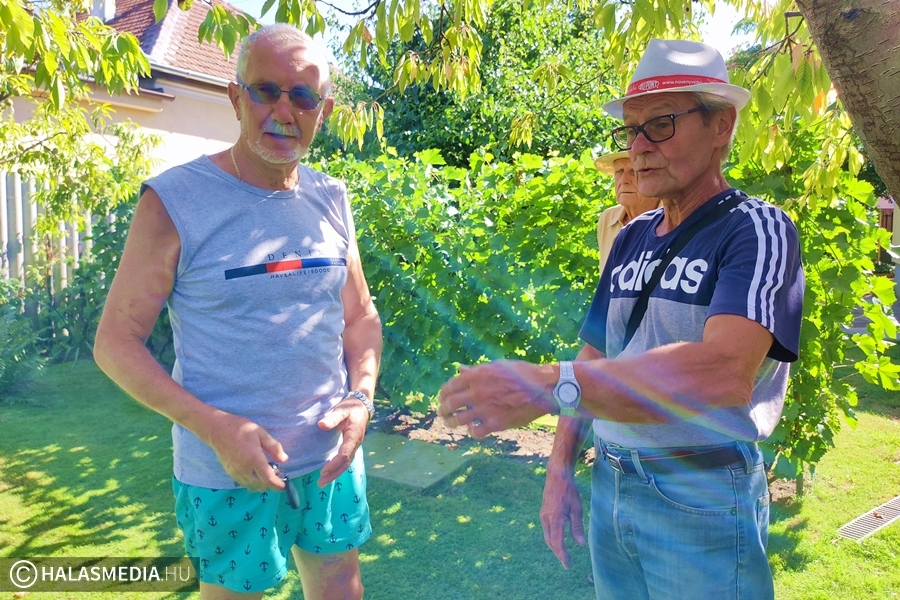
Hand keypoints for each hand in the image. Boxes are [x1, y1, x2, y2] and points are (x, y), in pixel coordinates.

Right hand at [204, 412, 287, 491]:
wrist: (217, 429)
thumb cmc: (240, 428)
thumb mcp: (261, 433)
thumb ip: (274, 447)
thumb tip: (284, 459)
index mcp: (254, 459)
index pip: (268, 480)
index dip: (278, 485)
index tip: (285, 485)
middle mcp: (244, 469)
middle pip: (260, 486)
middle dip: (270, 483)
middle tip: (276, 472)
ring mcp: (235, 472)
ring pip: (251, 486)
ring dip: (260, 483)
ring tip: (265, 470)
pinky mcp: (229, 472)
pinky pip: (243, 483)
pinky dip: (252, 481)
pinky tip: (254, 470)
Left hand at [317, 396, 369, 486]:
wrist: (362, 405)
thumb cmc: (351, 407)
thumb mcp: (342, 409)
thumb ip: (332, 417)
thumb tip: (321, 425)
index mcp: (354, 435)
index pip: (345, 454)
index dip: (334, 464)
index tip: (323, 471)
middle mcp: (356, 443)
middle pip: (346, 463)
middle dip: (334, 474)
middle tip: (320, 483)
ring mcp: (355, 446)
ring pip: (347, 463)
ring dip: (335, 473)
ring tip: (323, 482)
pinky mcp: (352, 446)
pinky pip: (346, 460)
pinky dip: (338, 468)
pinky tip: (330, 473)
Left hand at [437, 361, 553, 437]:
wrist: (543, 386)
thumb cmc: (521, 373)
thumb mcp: (496, 366)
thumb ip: (476, 371)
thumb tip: (460, 369)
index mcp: (477, 376)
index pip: (449, 387)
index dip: (443, 395)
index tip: (442, 398)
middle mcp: (477, 392)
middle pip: (449, 405)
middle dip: (442, 410)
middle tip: (442, 413)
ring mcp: (486, 409)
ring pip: (457, 420)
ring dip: (451, 422)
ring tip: (450, 423)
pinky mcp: (497, 423)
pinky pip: (475, 432)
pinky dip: (471, 431)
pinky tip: (474, 428)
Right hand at [540, 462, 585, 568]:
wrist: (556, 476)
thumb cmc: (569, 490)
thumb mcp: (577, 508)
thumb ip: (577, 527)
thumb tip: (580, 544)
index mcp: (555, 519)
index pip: (558, 543)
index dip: (563, 556)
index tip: (568, 565)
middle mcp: (546, 519)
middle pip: (551, 542)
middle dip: (558, 553)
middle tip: (567, 563)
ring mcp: (543, 516)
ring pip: (547, 537)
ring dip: (555, 546)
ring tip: (563, 554)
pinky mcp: (543, 513)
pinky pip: (546, 530)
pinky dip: (552, 538)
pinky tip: (559, 540)